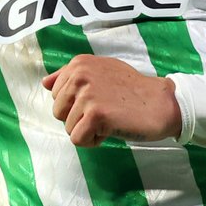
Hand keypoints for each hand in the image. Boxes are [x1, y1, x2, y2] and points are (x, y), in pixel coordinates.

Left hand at [42, 55, 181, 148]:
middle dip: (78, 119)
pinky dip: (93, 141)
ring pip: (68, 128)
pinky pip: (77, 139)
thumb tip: (44, 83)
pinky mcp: (96, 114)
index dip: (75, 105)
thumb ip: (71, 76)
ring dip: (88, 130)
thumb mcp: (101, 73)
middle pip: (58, 112)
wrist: (161, 103)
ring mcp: (87, 94)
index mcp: (79, 64)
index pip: (55, 95)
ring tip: (110, 120)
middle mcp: (80, 75)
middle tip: (104, 112)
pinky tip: (110, 130)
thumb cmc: (132, 90)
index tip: (98, 101)